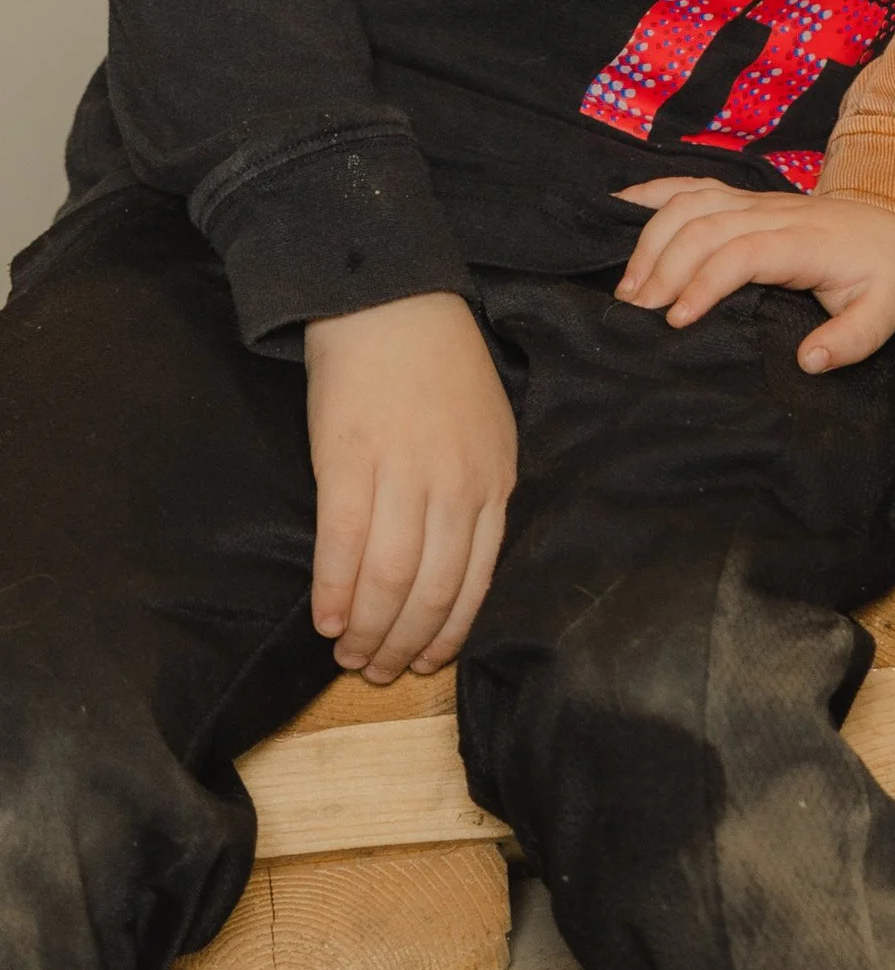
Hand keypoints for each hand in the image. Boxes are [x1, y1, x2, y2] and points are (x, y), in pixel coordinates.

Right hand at [303, 291, 515, 681]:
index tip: (426, 662)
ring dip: (366, 629)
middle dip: (403, 643)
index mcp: (495, 478)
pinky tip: (324, 619)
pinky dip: (334, 592)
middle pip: (432, 591)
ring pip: (390, 579)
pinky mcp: (351, 461)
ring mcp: (405, 472)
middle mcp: (457, 483)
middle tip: (377, 670)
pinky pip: (344, 546)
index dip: (448, 632)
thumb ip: (475, 492)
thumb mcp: (484, 428)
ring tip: (347, 653)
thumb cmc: (436, 366)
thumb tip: (452, 565)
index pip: (477, 581)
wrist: (389, 298)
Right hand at [617, 176, 894, 372]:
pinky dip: (652, 193)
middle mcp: (772, 213)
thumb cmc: (886, 270)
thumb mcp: (885, 311)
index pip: (743, 252)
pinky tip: (618, 207)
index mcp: (804, 242)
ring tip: (628, 288)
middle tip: (635, 315)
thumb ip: (852, 340)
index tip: (677, 322)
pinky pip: (692, 185)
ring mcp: (754, 201)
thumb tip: (808, 361)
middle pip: (705, 226)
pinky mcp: (743, 198)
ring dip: (652, 239)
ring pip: (691, 204)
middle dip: (664, 267)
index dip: (705, 282)